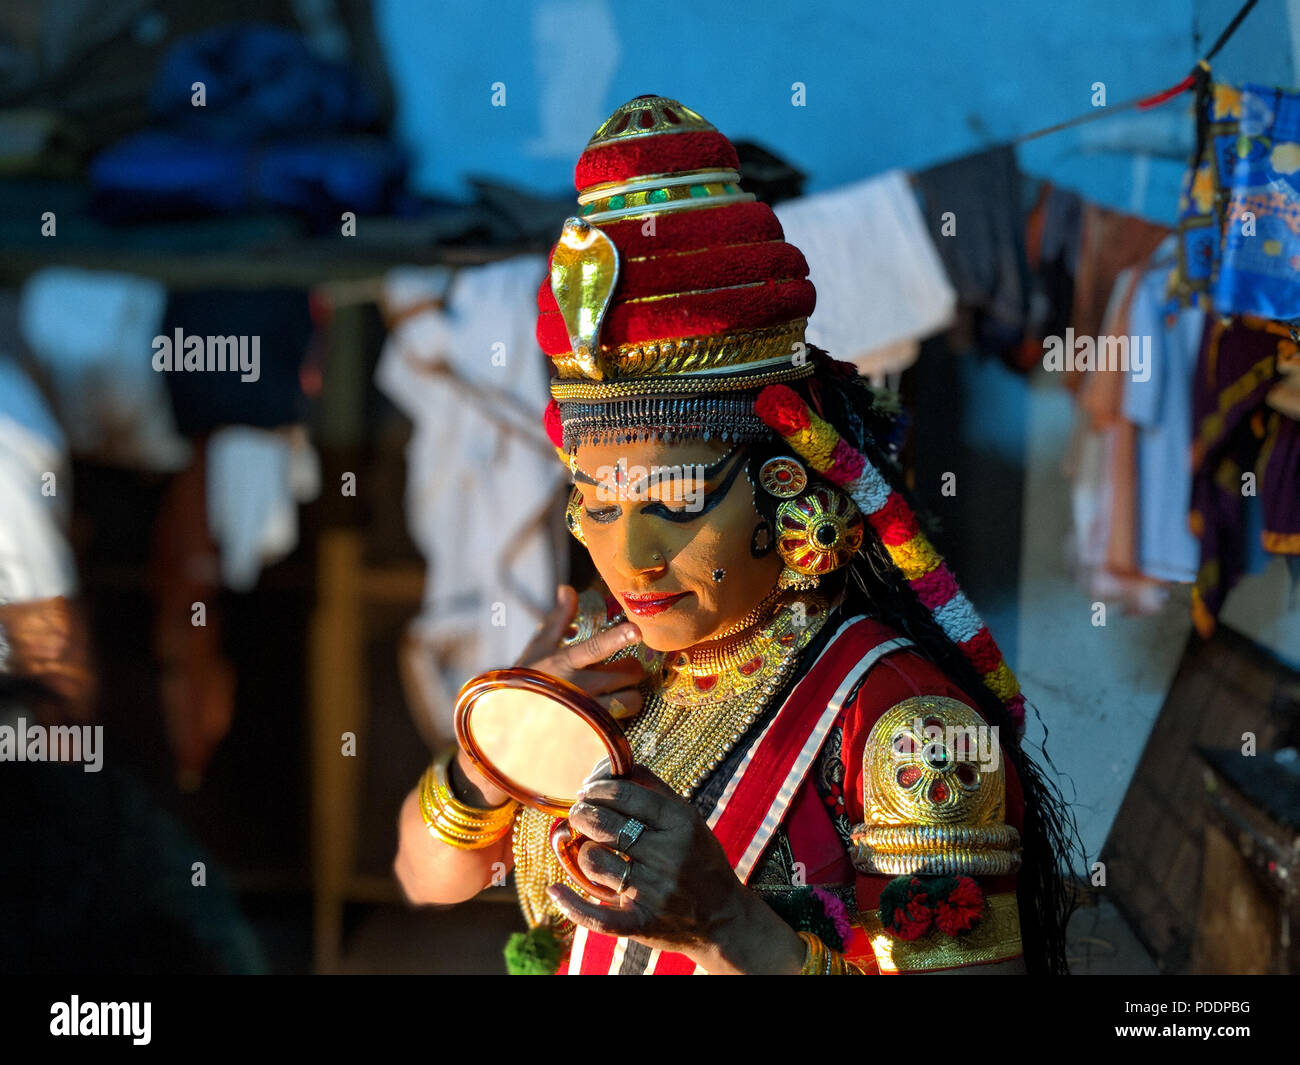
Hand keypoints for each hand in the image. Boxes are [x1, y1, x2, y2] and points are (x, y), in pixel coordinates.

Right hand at [513, 585, 645, 721]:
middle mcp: (578, 689)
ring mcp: (586, 715)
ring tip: (620, 695)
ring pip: (630, 702)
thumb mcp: (539, 647)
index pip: (595, 648)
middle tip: (625, 670)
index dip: (617, 638)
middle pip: (625, 674)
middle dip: (632, 670)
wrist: (510, 724)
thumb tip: (567, 589)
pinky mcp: (592, 735)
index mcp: (565, 663)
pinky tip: (610, 718)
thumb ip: (558, 619)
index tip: (636, 630)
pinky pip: (622, 725)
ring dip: (630, 697)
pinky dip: (622, 719)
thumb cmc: (528, 679)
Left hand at [549, 766, 804, 973]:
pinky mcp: (642, 923)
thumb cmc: (698, 858)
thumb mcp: (687, 818)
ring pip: (594, 862)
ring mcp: (655, 892)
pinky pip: (597, 915)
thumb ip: (652, 790)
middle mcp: (669, 856)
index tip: (587, 789)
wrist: (723, 918)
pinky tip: (556, 890)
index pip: (627, 795)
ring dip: (584, 854)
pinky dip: (571, 904)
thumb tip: (612, 765)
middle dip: (582, 814)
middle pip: (604, 825)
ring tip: (591, 850)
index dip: (598, 788)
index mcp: (681, 823)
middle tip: (579, 814)